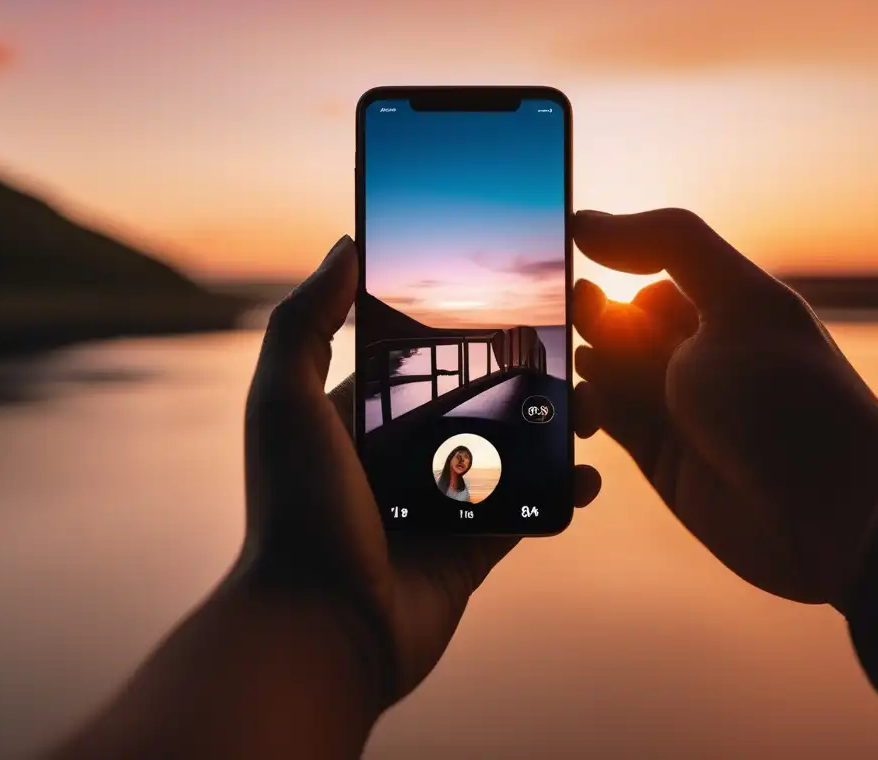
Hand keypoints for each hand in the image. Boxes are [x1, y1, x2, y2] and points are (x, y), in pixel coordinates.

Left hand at [241, 235, 600, 706]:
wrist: (318, 631)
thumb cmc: (294, 513)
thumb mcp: (283, 400)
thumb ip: (307, 320)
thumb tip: (345, 245)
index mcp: (360, 416)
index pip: (422, 356)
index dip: (465, 326)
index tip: (515, 295)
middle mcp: (400, 455)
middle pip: (477, 400)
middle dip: (525, 375)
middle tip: (576, 347)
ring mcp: (439, 502)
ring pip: (510, 450)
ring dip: (554, 426)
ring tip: (593, 404)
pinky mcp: (471, 548)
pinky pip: (526, 507)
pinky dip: (561, 490)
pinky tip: (591, 474)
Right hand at [572, 209, 877, 610]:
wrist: (824, 515)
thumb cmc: (787, 399)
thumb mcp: (737, 299)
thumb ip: (667, 243)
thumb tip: (587, 220)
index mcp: (724, 306)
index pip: (647, 272)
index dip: (609, 268)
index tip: (567, 265)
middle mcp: (696, 352)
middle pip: (617, 322)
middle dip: (588, 320)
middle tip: (573, 331)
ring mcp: (675, 406)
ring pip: (602, 372)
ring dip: (580, 371)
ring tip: (584, 383)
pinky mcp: (656, 456)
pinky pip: (603, 423)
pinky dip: (583, 415)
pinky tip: (582, 416)